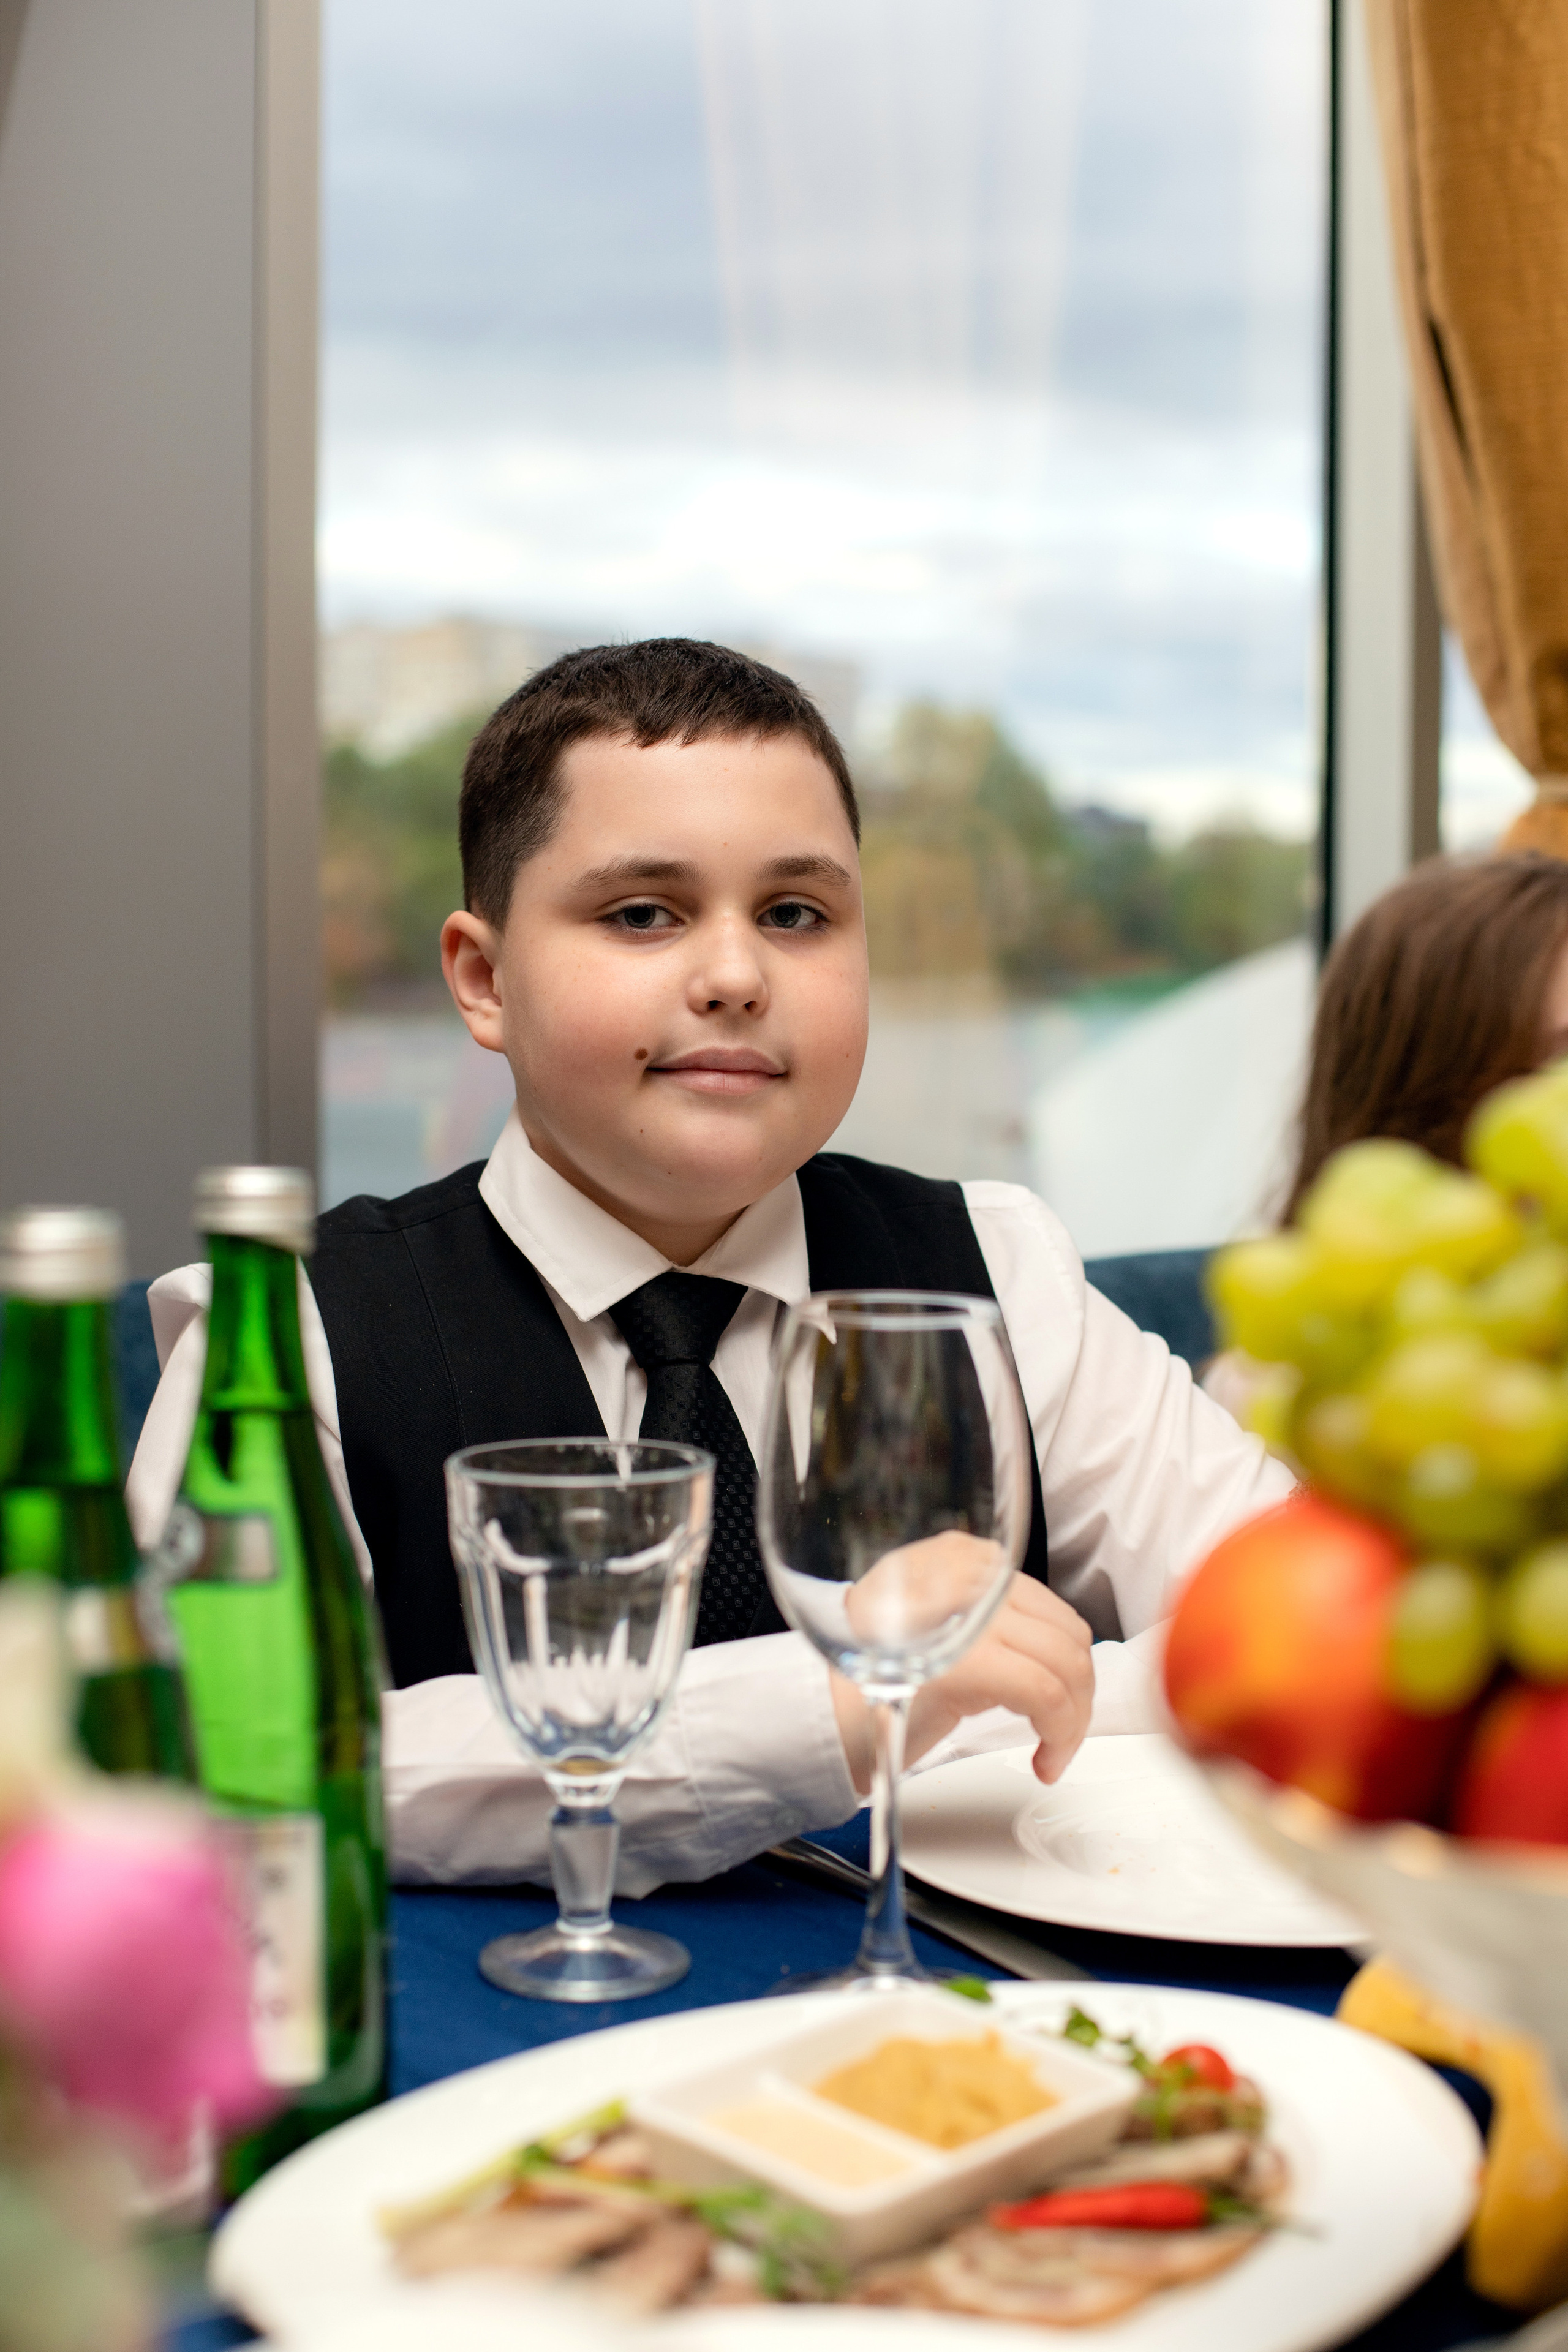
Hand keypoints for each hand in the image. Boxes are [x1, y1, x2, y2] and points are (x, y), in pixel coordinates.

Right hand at [829, 1572, 1094, 1796]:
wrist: (817, 1720)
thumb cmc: (870, 1687)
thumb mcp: (937, 1629)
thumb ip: (988, 1621)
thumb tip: (1057, 1652)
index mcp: (959, 1559)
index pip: (1048, 1605)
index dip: (1067, 1661)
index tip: (1061, 1702)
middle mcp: (966, 1575)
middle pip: (1066, 1633)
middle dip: (1079, 1695)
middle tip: (1061, 1735)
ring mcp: (966, 1616)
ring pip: (1067, 1663)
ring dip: (1073, 1719)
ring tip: (1053, 1749)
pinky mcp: (966, 1662)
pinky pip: (1047, 1695)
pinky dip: (1061, 1734)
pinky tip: (1045, 1759)